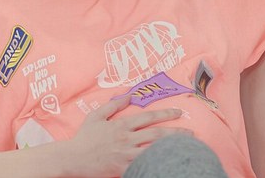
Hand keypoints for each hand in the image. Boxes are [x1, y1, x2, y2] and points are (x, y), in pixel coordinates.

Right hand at [64, 96, 192, 176]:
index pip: (149, 117)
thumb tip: (129, 96)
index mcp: (122, 125)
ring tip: (186, 148)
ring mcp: (126, 155)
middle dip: (177, 133)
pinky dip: (156, 164)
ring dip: (171, 149)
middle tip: (191, 133)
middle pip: (157, 135)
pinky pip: (144, 166)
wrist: (73, 158)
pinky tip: (168, 163)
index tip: (179, 113)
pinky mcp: (123, 168)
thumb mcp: (97, 116)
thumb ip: (114, 105)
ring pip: (154, 151)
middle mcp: (127, 139)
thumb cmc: (84, 137)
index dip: (166, 114)